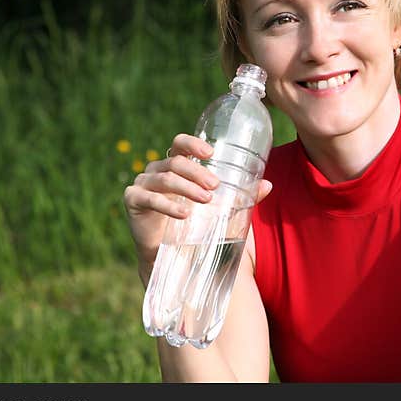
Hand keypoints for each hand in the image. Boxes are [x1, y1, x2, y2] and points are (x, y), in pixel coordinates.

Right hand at [122, 133, 272, 275]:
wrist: (172, 257)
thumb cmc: (195, 227)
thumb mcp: (220, 209)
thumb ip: (241, 197)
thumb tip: (268, 184)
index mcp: (175, 166)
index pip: (179, 143)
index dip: (192, 144)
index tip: (210, 153)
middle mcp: (156, 170)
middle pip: (175, 161)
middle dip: (197, 172)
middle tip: (215, 186)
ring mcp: (142, 184)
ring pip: (165, 178)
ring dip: (187, 188)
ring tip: (206, 201)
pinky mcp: (132, 201)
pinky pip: (149, 198)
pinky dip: (168, 205)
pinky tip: (184, 214)